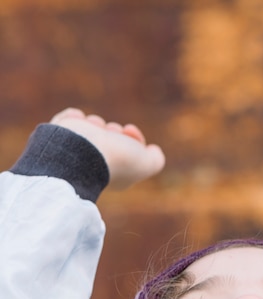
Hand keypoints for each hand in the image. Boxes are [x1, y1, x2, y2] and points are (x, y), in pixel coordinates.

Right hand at [50, 108, 164, 189]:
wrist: (82, 152)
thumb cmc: (114, 160)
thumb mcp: (145, 163)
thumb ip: (155, 160)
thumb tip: (152, 151)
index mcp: (114, 170)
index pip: (127, 150)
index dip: (134, 138)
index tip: (129, 131)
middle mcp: (95, 161)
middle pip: (110, 136)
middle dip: (114, 130)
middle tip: (111, 133)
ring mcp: (75, 149)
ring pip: (90, 126)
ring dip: (94, 123)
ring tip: (92, 129)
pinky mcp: (58, 136)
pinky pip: (69, 119)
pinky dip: (73, 117)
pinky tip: (77, 121)